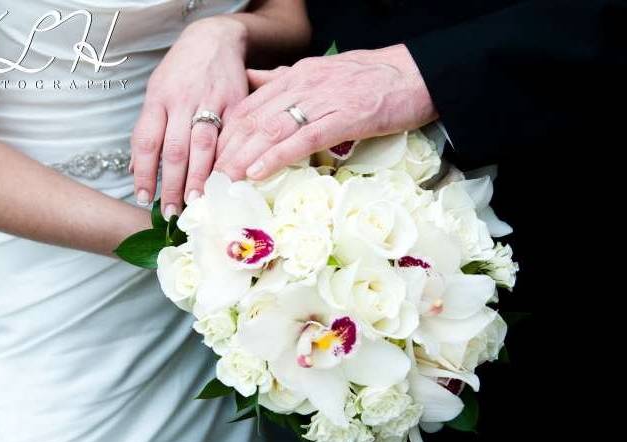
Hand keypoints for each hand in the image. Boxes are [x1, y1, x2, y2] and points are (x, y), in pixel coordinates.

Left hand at [131, 17, 248, 219]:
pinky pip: (229, 137)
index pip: (146, 141)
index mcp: (158, 99)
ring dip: (198, 177)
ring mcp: (210, 102)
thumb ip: (148, 129)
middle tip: (172, 211)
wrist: (214, 40)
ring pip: (202, 146)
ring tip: (196, 201)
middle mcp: (182, 101)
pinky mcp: (235, 104)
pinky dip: (224, 161)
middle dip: (172, 185)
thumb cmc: (181, 71)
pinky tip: (222, 180)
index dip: (144, 173)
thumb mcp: (156, 92)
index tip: (144, 197)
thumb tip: (135, 169)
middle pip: (174, 150)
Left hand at [214, 45, 437, 180]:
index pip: (248, 107)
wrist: (417, 74)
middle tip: (209, 181)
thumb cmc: (372, 79)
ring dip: (243, 159)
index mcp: (295, 76)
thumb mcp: (322, 74)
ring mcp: (323, 100)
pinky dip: (277, 156)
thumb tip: (253, 83)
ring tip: (224, 182)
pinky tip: (258, 172)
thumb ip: (286, 81)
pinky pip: (303, 138)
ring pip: (271, 130)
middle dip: (226, 152)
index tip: (210, 162)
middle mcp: (302, 84)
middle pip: (252, 120)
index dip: (225, 137)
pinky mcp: (345, 117)